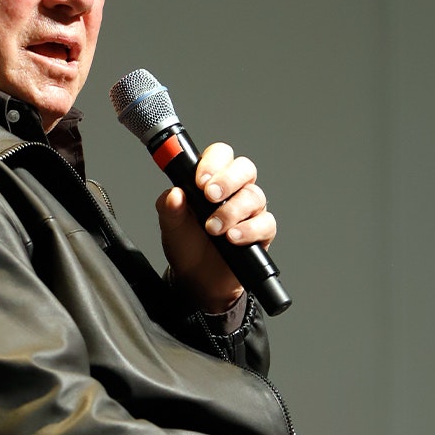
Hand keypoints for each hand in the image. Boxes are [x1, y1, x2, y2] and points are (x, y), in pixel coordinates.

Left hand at [155, 142, 276, 312]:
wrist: (198, 279)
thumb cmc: (186, 244)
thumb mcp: (170, 226)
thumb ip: (168, 208)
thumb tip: (174, 194)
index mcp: (212, 179)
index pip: (220, 155)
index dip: (213, 162)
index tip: (199, 180)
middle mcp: (235, 189)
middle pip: (244, 168)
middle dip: (227, 180)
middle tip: (209, 196)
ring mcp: (250, 209)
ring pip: (254, 196)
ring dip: (232, 211)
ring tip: (213, 229)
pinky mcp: (262, 231)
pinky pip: (265, 223)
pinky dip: (248, 230)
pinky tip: (233, 238)